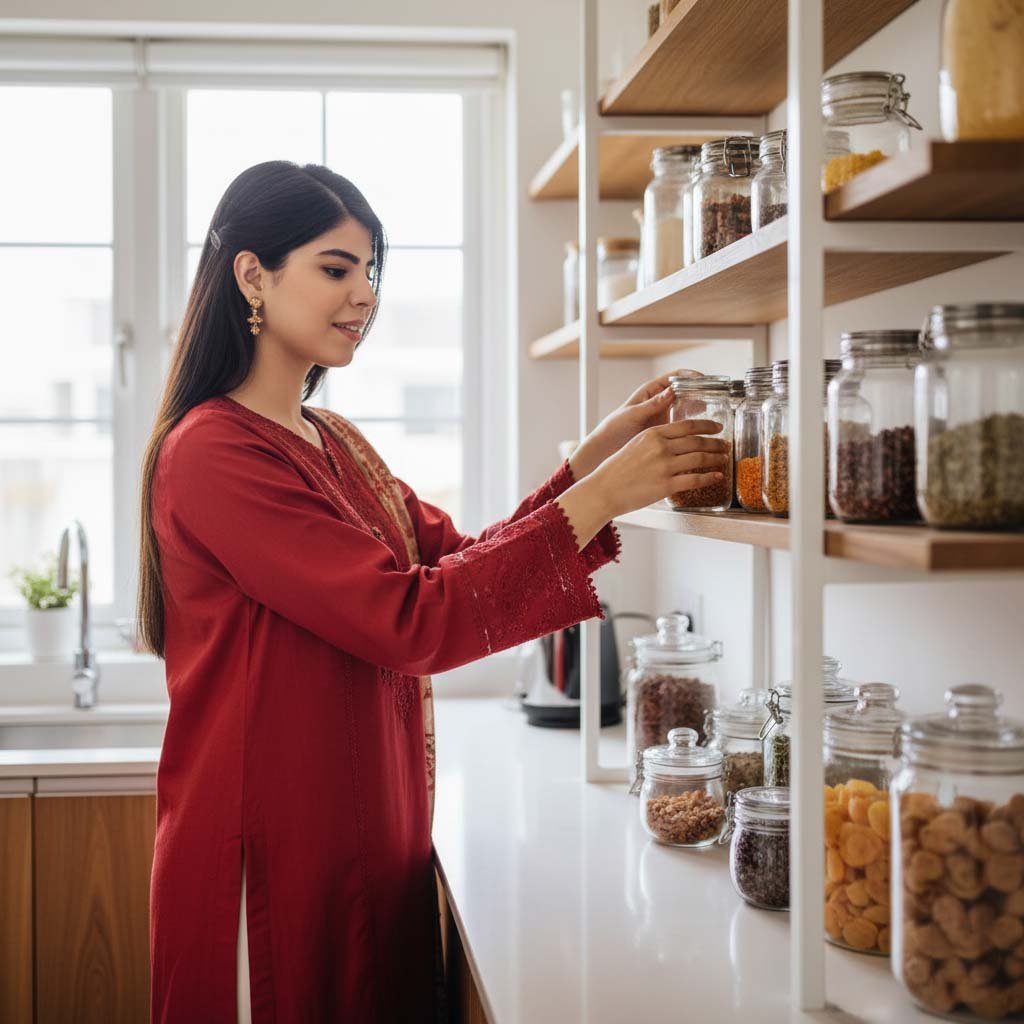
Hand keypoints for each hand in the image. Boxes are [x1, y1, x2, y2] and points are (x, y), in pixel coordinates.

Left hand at [567, 368, 701, 479]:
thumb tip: (672, 391)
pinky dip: (694, 427)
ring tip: (713, 417)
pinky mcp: (666, 432)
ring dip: (701, 411)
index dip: (691, 375)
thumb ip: (651, 404)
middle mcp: (660, 401)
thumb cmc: (613, 429)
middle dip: (701, 393)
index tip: (705, 380)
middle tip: (716, 400)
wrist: (605, 450)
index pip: (675, 376)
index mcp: (651, 391)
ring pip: (688, 408)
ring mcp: (664, 416)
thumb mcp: (632, 415)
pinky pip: (683, 426)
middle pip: (686, 391)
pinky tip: (703, 434)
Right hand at [587, 418, 729, 519]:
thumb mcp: (636, 445)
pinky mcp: (667, 485)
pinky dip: (710, 477)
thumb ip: (655, 441)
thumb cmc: (616, 470)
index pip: (687, 426)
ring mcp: (665, 466)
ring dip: (715, 458)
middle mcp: (661, 447)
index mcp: (653, 434)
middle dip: (715, 442)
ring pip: (700, 458)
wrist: (604, 489)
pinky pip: (695, 480)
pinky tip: (717, 476)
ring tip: (723, 458)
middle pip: (697, 441)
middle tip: (724, 444)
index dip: (706, 426)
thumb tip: (674, 442)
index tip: (717, 428)